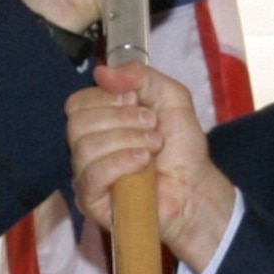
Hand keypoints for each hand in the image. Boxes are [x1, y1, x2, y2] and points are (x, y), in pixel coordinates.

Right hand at [66, 63, 237, 269]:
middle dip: (121, 119)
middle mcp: (86, 147)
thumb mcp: (171, 97)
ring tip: (153, 147)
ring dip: (127, 140)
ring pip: (85, 147)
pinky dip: (120, 162)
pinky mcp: (91, 201)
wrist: (196, 186)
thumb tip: (101, 73)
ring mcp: (86, 175)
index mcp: (98, 121)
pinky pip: (92, 175)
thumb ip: (141, 76)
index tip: (138, 102)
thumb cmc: (181, 146)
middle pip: (77, 122)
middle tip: (151, 125)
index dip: (107, 98)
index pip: (77, 103)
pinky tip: (142, 162)